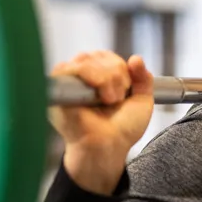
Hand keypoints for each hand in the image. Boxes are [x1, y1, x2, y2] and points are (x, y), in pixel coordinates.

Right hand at [48, 51, 154, 193]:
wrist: (110, 146)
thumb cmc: (121, 129)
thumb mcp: (141, 100)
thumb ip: (143, 78)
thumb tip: (136, 58)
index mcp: (94, 78)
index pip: (105, 56)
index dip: (121, 68)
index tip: (126, 90)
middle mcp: (78, 78)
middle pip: (98, 55)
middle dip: (117, 74)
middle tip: (116, 99)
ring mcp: (67, 83)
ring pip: (88, 59)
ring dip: (108, 79)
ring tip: (109, 101)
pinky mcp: (58, 88)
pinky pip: (74, 67)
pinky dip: (96, 78)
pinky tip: (101, 97)